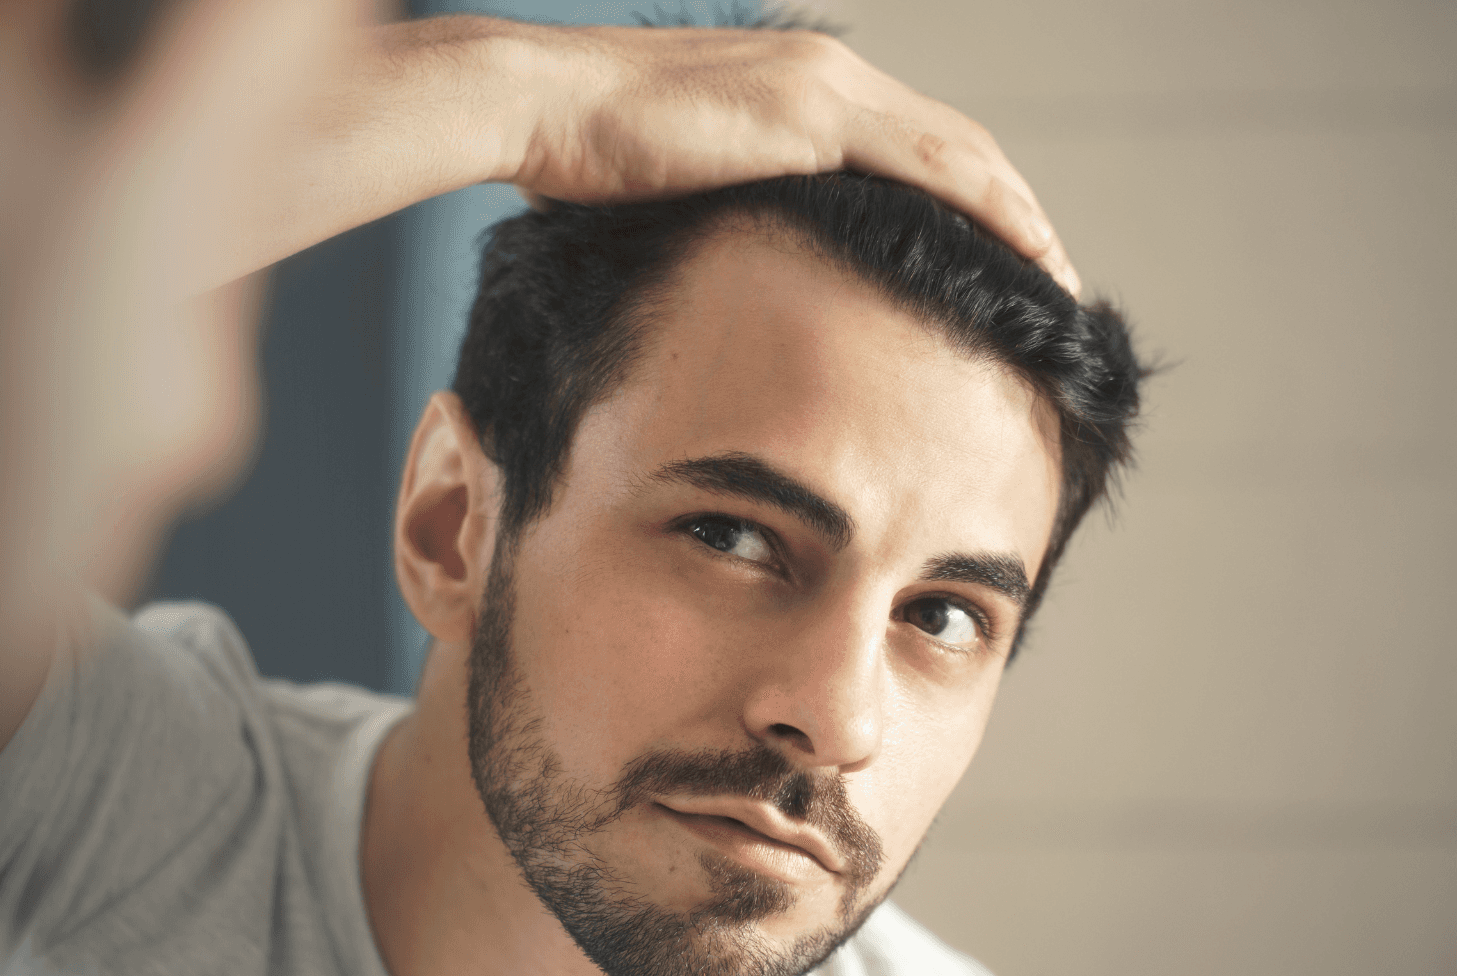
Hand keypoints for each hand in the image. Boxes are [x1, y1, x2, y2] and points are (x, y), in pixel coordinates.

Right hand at [488, 21, 1077, 293]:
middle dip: (1014, 213)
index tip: (997, 261)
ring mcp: (824, 87)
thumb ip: (715, 213)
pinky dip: (990, 211)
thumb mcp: (664, 189)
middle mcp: (825, 73)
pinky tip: (1024, 255)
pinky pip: (930, 169)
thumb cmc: (575, 156)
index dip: (966, 202)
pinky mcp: (812, 116)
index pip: (910, 146)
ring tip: (1059, 281)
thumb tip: (722, 270)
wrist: (537, 105)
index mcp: (795, 87)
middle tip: (1054, 279)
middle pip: (955, 146)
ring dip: (1022, 218)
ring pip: (961, 154)